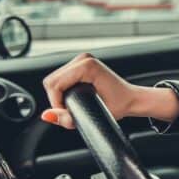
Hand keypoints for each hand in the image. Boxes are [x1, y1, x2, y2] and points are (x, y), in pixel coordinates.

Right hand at [41, 53, 178, 128]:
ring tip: (73, 105)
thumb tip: (47, 115)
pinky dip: (62, 90)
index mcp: (87, 66)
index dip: (55, 103)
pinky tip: (74, 97)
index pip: (54, 84)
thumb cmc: (119, 105)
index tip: (66, 113)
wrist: (132, 99)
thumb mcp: (94, 115)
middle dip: (56, 99)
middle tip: (70, 111)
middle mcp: (84, 59)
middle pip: (51, 81)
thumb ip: (68, 118)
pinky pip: (60, 77)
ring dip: (58, 95)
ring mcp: (82, 60)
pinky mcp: (80, 64)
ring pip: (54, 79)